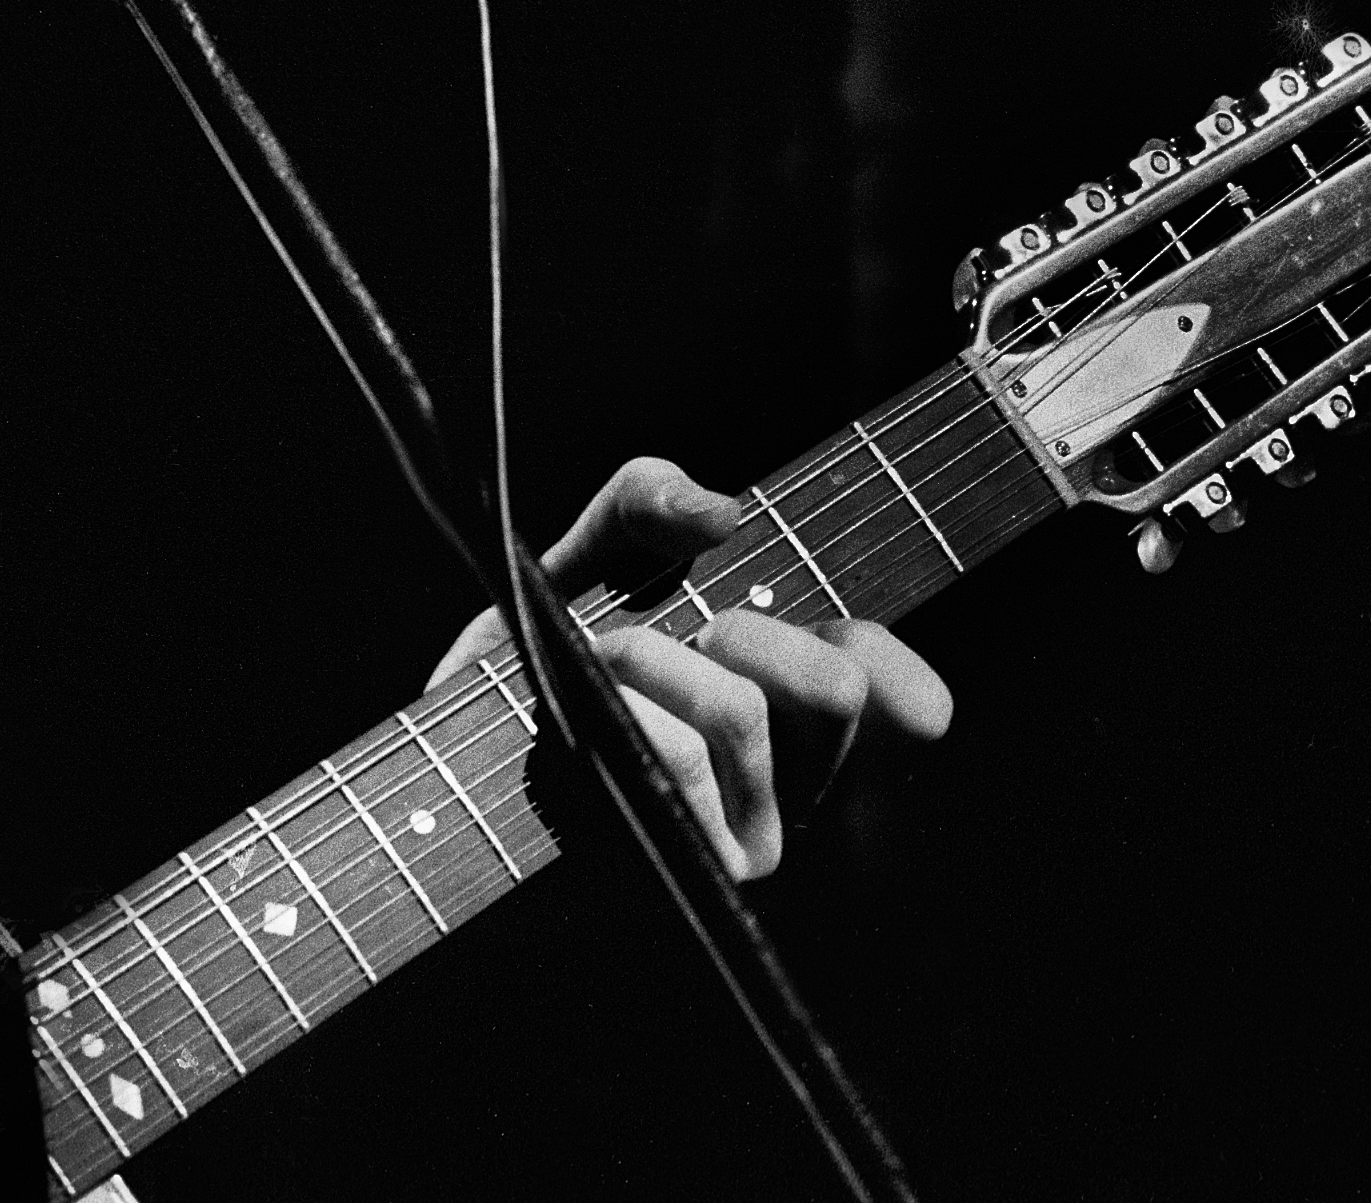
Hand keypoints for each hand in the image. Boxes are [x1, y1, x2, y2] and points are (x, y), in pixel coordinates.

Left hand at [429, 457, 950, 880]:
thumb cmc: (547, 649)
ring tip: (602, 668)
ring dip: (650, 657)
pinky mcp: (678, 872)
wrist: (454, 745)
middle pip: (839, 688)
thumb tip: (724, 514)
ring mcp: (744, 845)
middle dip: (743, 629)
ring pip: (744, 714)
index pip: (916, 707)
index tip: (786, 621)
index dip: (877, 646)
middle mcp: (796, 793)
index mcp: (807, 722)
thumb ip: (655, 498)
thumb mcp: (598, 548)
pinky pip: (679, 758)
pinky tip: (573, 721)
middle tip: (688, 638)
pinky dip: (620, 707)